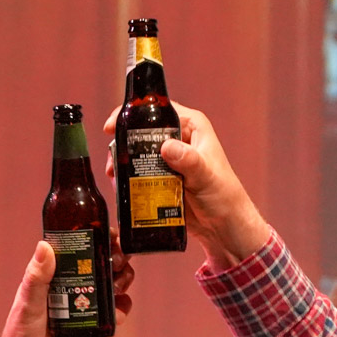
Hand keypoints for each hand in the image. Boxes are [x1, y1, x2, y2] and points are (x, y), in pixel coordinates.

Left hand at [0, 240, 136, 336]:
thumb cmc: (20, 336)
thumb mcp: (27, 304)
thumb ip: (37, 278)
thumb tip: (45, 245)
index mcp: (58, 274)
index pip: (83, 248)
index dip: (100, 238)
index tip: (111, 234)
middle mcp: (76, 286)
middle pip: (106, 263)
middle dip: (118, 257)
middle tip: (117, 260)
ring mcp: (89, 305)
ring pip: (116, 284)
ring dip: (123, 279)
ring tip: (118, 284)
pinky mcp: (98, 326)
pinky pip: (117, 312)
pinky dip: (122, 308)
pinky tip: (118, 310)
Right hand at [103, 102, 270, 269]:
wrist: (224, 227)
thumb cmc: (224, 197)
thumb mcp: (206, 176)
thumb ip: (189, 161)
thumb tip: (167, 147)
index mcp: (191, 127)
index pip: (159, 109)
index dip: (134, 112)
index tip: (113, 124)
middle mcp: (179, 138)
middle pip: (143, 130)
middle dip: (123, 142)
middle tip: (112, 159)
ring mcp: (169, 159)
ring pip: (138, 152)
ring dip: (123, 162)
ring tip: (114, 175)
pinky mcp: (163, 178)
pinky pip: (140, 173)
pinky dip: (129, 178)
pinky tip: (121, 186)